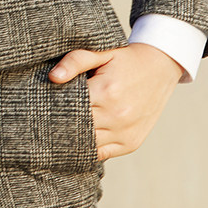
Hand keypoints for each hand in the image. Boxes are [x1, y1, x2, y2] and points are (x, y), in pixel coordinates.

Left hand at [49, 43, 183, 160]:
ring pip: (88, 144)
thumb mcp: (102, 54)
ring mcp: (125, 133)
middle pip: (77, 127)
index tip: (47, 103)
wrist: (159, 70)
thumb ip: (75, 61)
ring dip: (75, 137)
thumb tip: (53, 77)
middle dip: (63, 122)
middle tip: (48, 119)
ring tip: (62, 128)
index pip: (70, 106)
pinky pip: (102, 154)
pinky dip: (90, 148)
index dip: (56, 105)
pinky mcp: (131, 144)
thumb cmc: (126, 61)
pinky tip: (80, 138)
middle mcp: (117, 116)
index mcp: (106, 91)